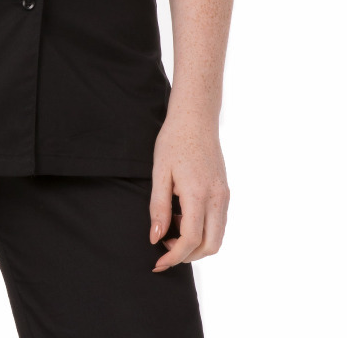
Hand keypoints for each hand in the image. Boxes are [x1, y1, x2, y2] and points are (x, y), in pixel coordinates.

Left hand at [149, 113, 229, 271]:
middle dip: (187, 256)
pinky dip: (203, 230)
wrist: (196, 118)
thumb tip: (156, 238)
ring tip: (172, 227)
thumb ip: (158, 207)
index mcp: (198, 194)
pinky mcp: (225, 192)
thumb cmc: (174, 141)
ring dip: (196, 244)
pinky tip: (184, 216)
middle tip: (164, 249)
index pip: (191, 240)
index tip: (157, 263)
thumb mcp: (159, 172)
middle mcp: (217, 198)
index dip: (173, 257)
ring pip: (217, 237)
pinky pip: (219, 223)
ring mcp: (224, 196)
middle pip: (210, 246)